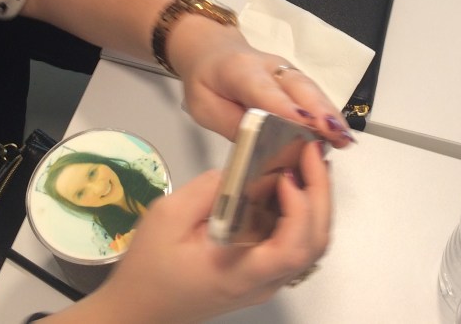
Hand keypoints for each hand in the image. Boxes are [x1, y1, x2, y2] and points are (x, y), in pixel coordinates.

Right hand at [75, 142, 330, 323]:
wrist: (140, 308)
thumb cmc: (149, 268)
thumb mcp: (167, 217)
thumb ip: (208, 189)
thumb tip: (242, 167)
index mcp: (239, 272)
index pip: (291, 249)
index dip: (300, 209)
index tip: (286, 175)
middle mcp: (262, 282)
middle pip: (313, 243)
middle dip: (320, 192)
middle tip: (310, 151)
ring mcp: (266, 280)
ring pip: (310, 244)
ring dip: (316, 200)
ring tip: (307, 160)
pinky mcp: (262, 272)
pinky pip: (295, 242)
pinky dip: (303, 210)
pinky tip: (292, 183)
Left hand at [168, 19, 356, 148]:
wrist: (212, 50)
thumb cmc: (207, 81)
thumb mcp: (204, 108)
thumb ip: (233, 126)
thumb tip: (263, 148)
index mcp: (240, 71)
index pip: (263, 90)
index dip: (284, 107)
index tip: (305, 122)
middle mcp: (269, 67)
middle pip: (298, 88)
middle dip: (319, 111)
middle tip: (337, 136)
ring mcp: (287, 71)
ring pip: (311, 91)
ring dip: (330, 114)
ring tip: (345, 138)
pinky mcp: (296, 80)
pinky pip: (314, 96)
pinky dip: (329, 114)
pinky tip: (340, 133)